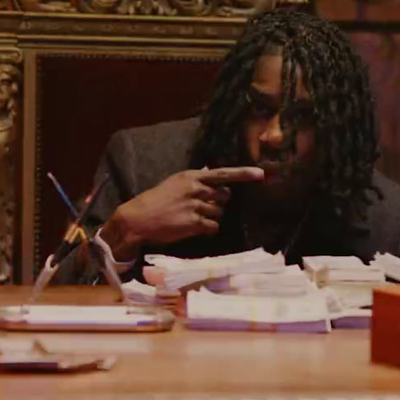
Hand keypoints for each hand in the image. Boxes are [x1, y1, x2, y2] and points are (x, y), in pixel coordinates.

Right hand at [100, 166, 263, 260]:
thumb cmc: (155, 200)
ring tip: (193, 217)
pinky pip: (213, 227)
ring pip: (220, 213)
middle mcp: (196, 189)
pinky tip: (194, 227)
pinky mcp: (194, 224)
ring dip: (211, 216)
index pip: (223, 173)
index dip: (244, 174)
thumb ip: (195, 179)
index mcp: (192, 176)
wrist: (138, 219)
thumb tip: (211, 171)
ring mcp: (196, 206)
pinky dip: (207, 228)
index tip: (261, 174)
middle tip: (202, 206)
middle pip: (225, 196)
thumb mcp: (175, 182)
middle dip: (219, 202)